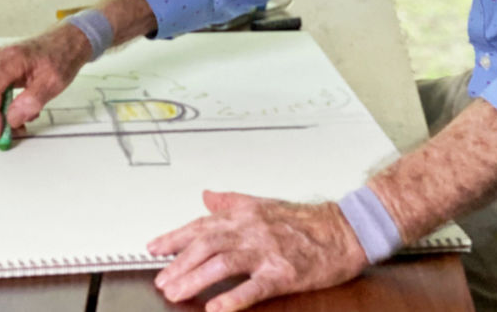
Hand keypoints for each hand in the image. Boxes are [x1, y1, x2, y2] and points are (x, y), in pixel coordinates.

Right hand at [0, 24, 89, 139]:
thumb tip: (11, 119)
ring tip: (27, 117)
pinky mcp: (0, 68)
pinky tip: (23, 107)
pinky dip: (5, 104)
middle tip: (16, 132)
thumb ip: (31, 102)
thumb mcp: (53, 83)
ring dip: (2, 112)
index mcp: (10, 59)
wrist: (66, 41)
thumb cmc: (61, 58)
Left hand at [148, 190, 367, 311]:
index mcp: (245, 214)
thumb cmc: (304, 220)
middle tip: (161, 280)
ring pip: (222, 262)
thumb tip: (205, 196)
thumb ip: (231, 202)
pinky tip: (217, 309)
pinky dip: (233, 297)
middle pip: (206, 243)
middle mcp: (251, 229)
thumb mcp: (263, 204)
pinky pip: (254, 286)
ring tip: (176, 293)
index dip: (175, 236)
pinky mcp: (283, 272)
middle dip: (179, 262)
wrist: (342, 230)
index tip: (154, 248)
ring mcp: (267, 250)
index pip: (202, 224)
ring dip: (195, 279)